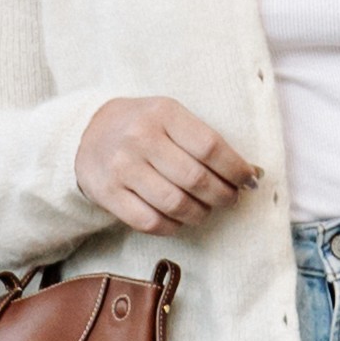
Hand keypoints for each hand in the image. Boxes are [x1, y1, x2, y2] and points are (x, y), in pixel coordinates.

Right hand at [75, 92, 259, 235]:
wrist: (88, 133)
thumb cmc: (144, 126)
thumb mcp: (171, 116)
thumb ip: (205, 141)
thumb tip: (251, 174)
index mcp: (163, 113)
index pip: (210, 147)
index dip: (236, 169)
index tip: (248, 180)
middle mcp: (141, 138)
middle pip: (196, 179)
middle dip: (222, 195)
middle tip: (229, 198)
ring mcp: (122, 168)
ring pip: (175, 204)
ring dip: (200, 213)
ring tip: (205, 209)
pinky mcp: (108, 194)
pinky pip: (150, 222)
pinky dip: (173, 226)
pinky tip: (180, 219)